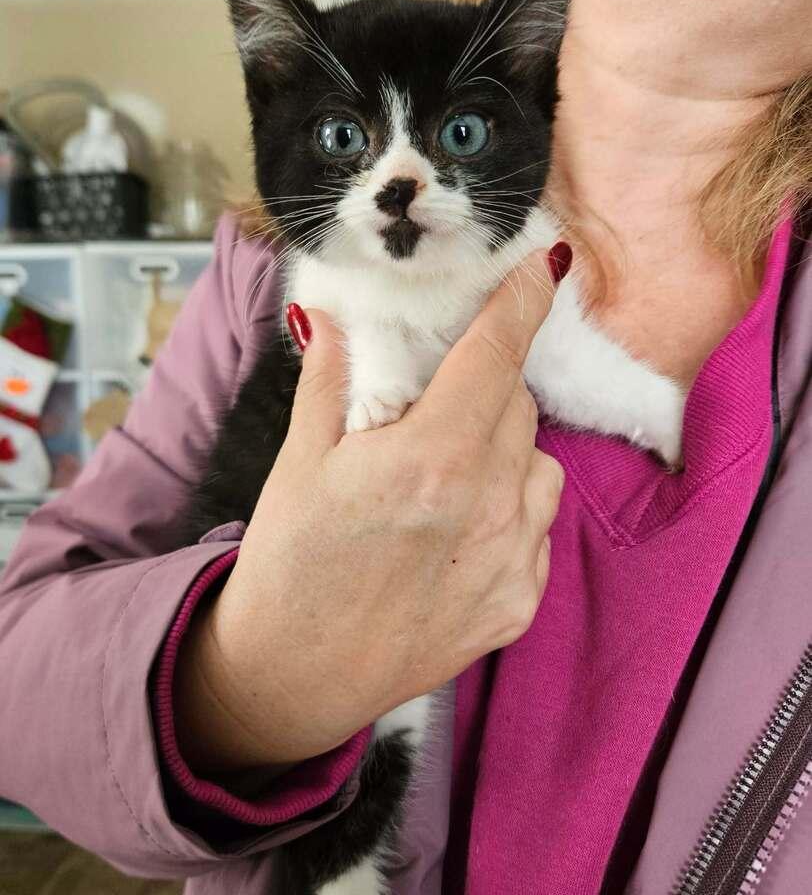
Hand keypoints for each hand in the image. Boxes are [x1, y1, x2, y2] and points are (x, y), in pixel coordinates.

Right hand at [175, 250, 563, 771]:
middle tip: (439, 398)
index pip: (496, 356)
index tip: (540, 269)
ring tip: (445, 474)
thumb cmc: (290, 565)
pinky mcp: (519, 605)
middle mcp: (486, 507)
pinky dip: (510, 509)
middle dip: (488, 385)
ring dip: (504, 449)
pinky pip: (537, 525)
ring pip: (539, 464)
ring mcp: (511, 561)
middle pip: (517, 405)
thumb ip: (330, 379)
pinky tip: (456, 530)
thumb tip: (326, 312)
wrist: (297, 676)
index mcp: (429, 459)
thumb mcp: (301, 462)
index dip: (522, 302)